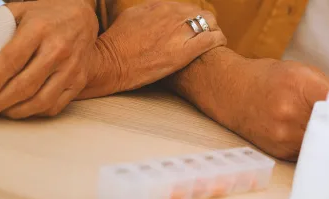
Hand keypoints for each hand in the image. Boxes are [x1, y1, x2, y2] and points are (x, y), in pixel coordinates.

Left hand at [0, 0, 99, 117]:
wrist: (83, 15)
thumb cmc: (45, 13)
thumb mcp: (21, 10)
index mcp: (39, 29)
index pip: (10, 62)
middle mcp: (59, 49)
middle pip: (24, 86)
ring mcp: (72, 67)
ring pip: (40, 101)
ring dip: (14, 111)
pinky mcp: (80, 80)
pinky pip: (55, 106)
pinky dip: (34, 112)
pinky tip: (19, 109)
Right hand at [78, 0, 226, 98]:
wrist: (109, 62)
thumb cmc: (115, 43)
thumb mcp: (130, 17)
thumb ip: (148, 12)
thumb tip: (154, 11)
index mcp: (158, 5)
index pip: (183, 6)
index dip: (188, 17)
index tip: (188, 27)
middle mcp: (171, 14)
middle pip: (198, 12)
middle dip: (202, 23)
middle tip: (202, 34)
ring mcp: (178, 31)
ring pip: (209, 22)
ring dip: (213, 30)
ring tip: (213, 39)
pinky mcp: (184, 50)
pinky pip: (212, 39)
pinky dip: (218, 40)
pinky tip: (218, 45)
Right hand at [187, 56, 328, 160]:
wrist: (230, 92)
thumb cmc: (266, 79)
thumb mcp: (299, 71)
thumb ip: (326, 87)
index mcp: (299, 84)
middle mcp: (289, 111)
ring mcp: (283, 134)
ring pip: (323, 143)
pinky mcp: (279, 151)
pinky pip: (308, 151)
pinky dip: (315, 146)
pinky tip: (316, 139)